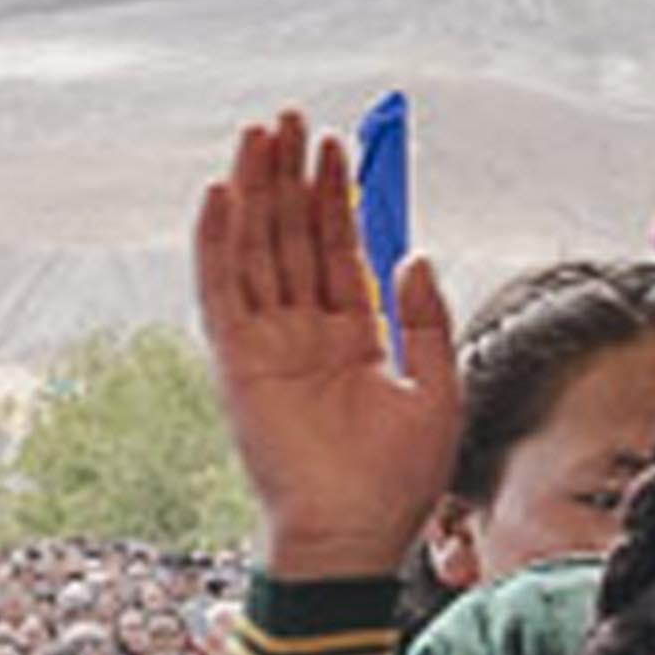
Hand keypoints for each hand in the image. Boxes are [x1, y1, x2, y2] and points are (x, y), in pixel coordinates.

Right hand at [190, 113, 460, 579]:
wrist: (354, 535)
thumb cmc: (396, 482)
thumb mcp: (437, 391)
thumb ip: (425, 322)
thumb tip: (411, 256)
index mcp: (351, 340)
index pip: (337, 252)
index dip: (335, 199)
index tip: (336, 146)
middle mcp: (303, 335)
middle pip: (292, 239)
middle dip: (291, 178)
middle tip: (292, 119)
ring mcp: (267, 346)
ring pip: (256, 251)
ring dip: (256, 193)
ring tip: (260, 135)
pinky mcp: (238, 362)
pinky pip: (222, 291)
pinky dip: (218, 242)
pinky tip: (223, 193)